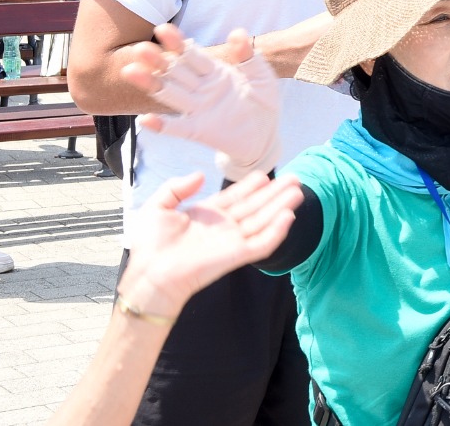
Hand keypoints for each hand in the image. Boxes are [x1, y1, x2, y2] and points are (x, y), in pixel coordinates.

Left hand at [117, 171, 302, 317]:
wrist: (150, 274)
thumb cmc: (150, 245)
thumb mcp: (157, 207)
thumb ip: (177, 188)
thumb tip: (201, 175)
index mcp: (208, 215)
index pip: (236, 197)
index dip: (251, 186)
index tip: (265, 174)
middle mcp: (224, 226)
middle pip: (256, 206)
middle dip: (275, 193)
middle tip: (295, 178)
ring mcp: (233, 240)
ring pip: (264, 220)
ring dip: (281, 206)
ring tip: (298, 191)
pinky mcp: (237, 255)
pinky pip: (262, 243)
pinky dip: (276, 231)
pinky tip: (289, 217)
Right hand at [123, 26, 281, 180]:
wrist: (265, 136)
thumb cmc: (262, 101)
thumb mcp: (261, 76)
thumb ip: (249, 57)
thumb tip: (238, 32)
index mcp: (213, 72)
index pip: (192, 55)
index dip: (178, 43)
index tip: (163, 29)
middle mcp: (200, 88)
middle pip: (175, 72)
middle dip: (158, 60)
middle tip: (140, 48)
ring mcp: (197, 110)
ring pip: (170, 94)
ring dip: (151, 84)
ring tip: (131, 72)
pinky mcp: (198, 131)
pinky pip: (177, 127)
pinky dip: (162, 125)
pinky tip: (145, 120)